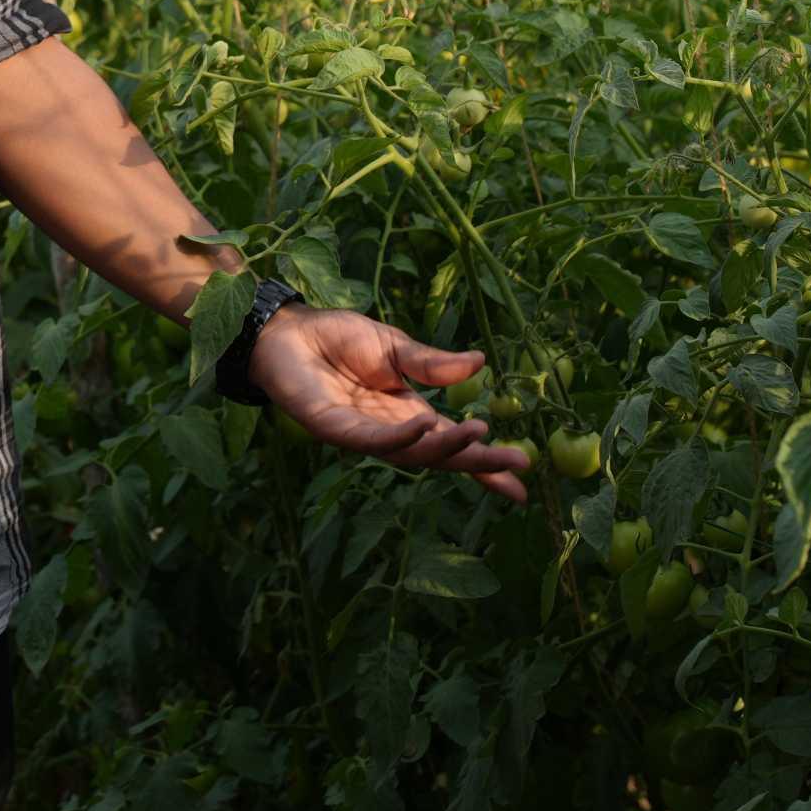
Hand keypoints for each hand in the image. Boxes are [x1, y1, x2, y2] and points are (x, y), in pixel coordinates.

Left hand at [250, 309, 533, 503]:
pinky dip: (399, 437)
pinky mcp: (332, 428)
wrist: (288, 329)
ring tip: (480, 439)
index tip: (523, 482)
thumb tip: (481, 362)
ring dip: (446, 449)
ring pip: (411, 453)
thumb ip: (433, 363)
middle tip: (517, 465)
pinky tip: (424, 426)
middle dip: (478, 462)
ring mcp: (362, 434)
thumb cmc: (338, 338)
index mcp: (408, 413)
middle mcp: (389, 431)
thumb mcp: (395, 347)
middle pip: (439, 456)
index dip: (485, 462)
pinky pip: (371, 440)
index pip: (453, 442)